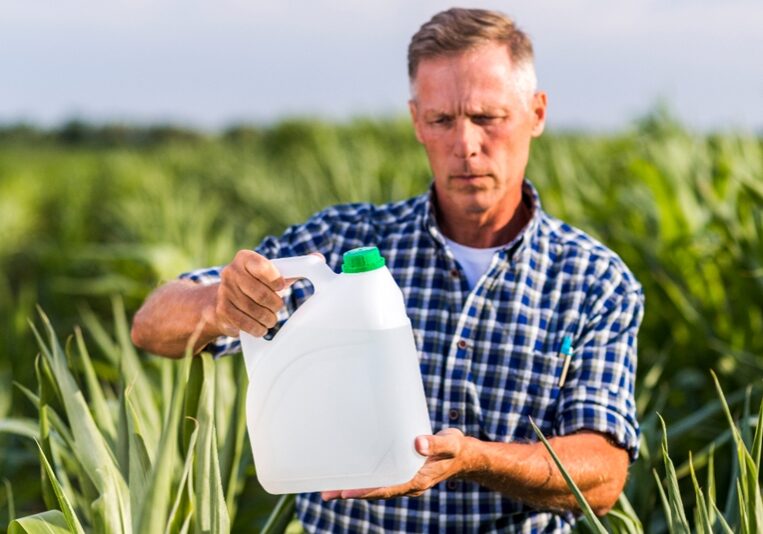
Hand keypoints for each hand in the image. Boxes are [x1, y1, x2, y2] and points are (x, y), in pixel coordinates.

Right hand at [208, 250, 286, 336]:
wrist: (228, 300)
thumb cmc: (258, 284)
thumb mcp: (272, 274)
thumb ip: (292, 268)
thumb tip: (317, 258)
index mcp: (245, 258)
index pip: (263, 267)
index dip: (276, 280)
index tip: (281, 287)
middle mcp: (231, 272)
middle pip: (261, 293)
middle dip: (275, 304)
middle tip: (277, 307)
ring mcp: (224, 291)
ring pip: (253, 310)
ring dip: (268, 318)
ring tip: (271, 319)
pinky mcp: (222, 310)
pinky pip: (244, 323)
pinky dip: (257, 328)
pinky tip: (261, 328)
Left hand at [321, 428, 468, 500]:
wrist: (464, 457)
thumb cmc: (455, 448)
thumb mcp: (450, 443)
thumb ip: (435, 444)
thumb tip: (418, 443)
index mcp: (417, 480)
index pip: (388, 488)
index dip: (367, 491)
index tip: (347, 492)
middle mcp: (408, 484)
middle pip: (376, 492)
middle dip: (352, 493)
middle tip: (327, 494)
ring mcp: (404, 481)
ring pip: (375, 488)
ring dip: (354, 489)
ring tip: (328, 490)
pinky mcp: (401, 474)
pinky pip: (380, 480)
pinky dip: (364, 480)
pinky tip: (350, 475)